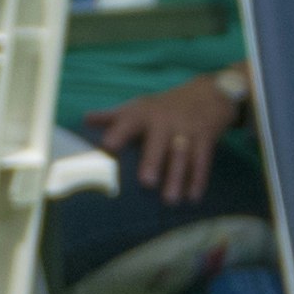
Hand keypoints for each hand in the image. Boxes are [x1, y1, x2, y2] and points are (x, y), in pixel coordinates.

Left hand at [90, 73, 245, 206]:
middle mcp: (165, 121)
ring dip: (177, 177)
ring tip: (170, 199)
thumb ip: (112, 117)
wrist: (207, 94)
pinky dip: (198, 180)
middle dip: (154, 160)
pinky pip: (202, 161)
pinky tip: (192, 198)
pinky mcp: (205, 139)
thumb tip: (85, 119)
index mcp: (143, 114)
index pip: (129, 122)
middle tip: (147, 181)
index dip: (119, 132)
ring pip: (182, 155)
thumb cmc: (162, 106)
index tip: (108, 145)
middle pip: (159, 141)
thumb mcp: (138, 107)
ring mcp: (186, 130)